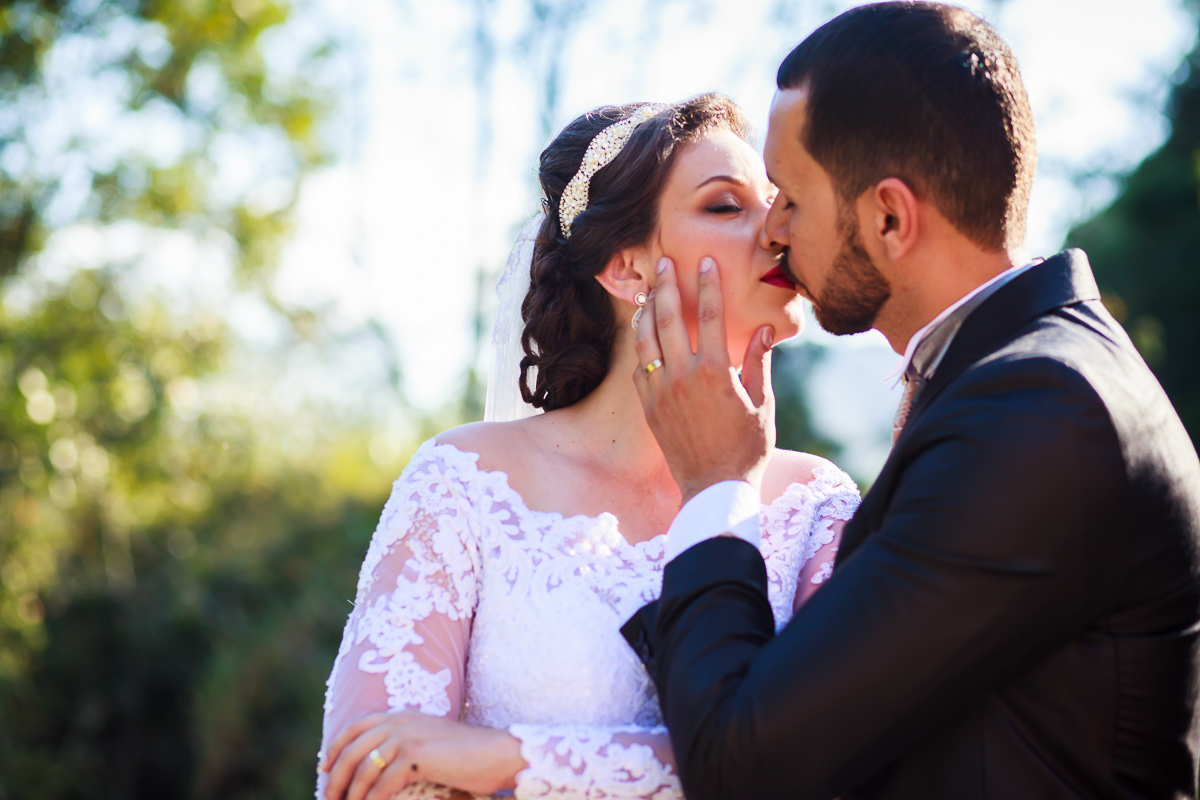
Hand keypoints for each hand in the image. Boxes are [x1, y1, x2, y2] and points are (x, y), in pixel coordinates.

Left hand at [319, 710, 525, 799]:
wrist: (496, 753)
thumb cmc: (466, 754)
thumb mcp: (430, 740)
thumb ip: (404, 742)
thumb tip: (376, 762)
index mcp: (402, 713)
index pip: (356, 726)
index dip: (335, 747)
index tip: (323, 768)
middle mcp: (401, 720)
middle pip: (353, 748)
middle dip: (335, 777)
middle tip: (329, 798)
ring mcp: (408, 735)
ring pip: (364, 768)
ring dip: (351, 793)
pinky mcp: (416, 755)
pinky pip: (382, 782)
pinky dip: (372, 799)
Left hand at [634, 256, 775, 503]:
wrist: (714, 488)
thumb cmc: (746, 450)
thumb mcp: (762, 404)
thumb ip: (759, 363)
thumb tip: (764, 330)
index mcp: (715, 372)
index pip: (710, 316)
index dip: (707, 285)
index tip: (704, 262)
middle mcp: (683, 377)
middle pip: (669, 319)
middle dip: (666, 286)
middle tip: (663, 263)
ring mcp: (661, 392)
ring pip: (646, 341)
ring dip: (647, 312)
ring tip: (649, 291)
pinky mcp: (649, 407)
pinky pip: (639, 368)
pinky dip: (641, 346)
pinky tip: (644, 333)